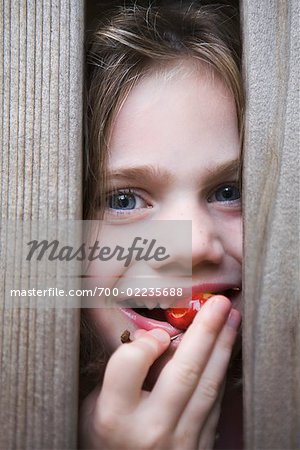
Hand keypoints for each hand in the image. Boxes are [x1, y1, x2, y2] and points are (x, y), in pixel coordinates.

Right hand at [79, 296, 240, 448]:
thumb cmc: (106, 441)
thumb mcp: (95, 407)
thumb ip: (118, 372)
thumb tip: (148, 334)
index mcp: (114, 417)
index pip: (130, 364)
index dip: (146, 340)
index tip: (157, 332)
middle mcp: (149, 430)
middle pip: (183, 370)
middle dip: (206, 330)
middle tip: (218, 302)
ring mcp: (179, 443)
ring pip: (208, 385)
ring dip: (223, 347)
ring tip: (232, 319)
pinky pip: (214, 404)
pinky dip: (220, 373)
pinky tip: (225, 352)